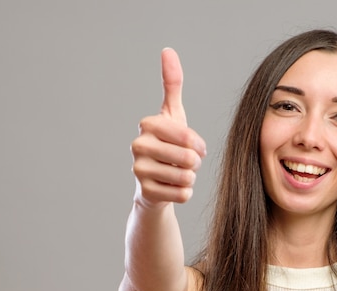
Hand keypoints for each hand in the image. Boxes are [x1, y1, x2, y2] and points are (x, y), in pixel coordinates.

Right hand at [130, 48, 206, 207]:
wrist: (154, 182)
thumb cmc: (168, 145)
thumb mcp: (173, 115)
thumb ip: (172, 84)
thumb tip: (168, 50)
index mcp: (147, 124)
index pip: (188, 136)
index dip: (199, 146)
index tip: (196, 148)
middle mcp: (138, 146)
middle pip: (188, 158)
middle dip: (195, 163)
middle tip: (185, 163)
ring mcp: (138, 171)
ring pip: (187, 177)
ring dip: (189, 178)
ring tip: (177, 174)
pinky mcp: (145, 193)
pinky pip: (183, 194)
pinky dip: (184, 193)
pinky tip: (171, 187)